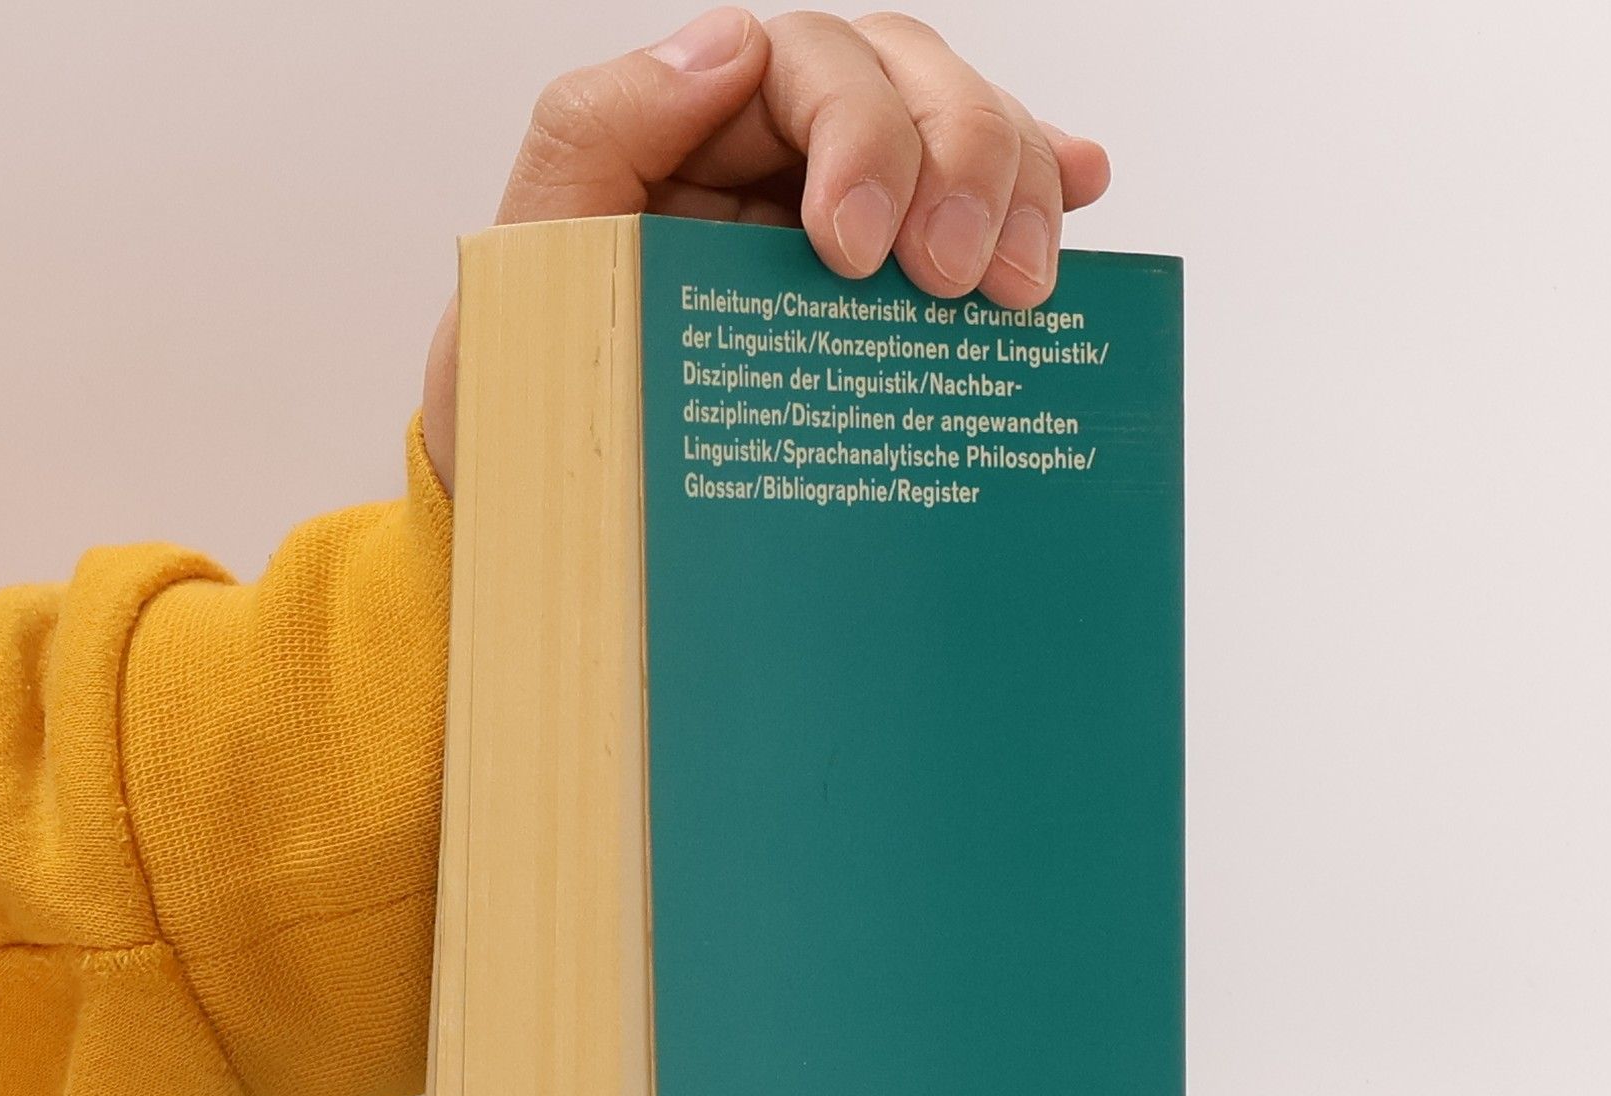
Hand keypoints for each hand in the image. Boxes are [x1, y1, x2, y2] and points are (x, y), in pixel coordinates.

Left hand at [421, 8, 1111, 491]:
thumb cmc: (530, 409)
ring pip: (960, 131)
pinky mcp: (887, 290)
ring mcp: (841, 217)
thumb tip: (728, 41)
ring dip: (1015, 185)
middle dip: (959, 158)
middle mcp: (777, 157)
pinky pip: (977, 207)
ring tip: (1024, 285)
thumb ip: (595, 137)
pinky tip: (1083, 196)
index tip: (858, 253)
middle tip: (957, 281)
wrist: (558, 531)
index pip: (806, 65)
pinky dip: (1041, 187)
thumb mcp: (526, 271)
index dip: (859, 132)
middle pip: (906, 78)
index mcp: (692, 136)